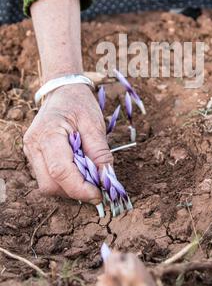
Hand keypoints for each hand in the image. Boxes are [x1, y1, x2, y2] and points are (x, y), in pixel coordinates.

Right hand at [24, 83, 111, 202]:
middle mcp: (34, 145)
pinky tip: (78, 169)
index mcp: (48, 134)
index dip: (80, 188)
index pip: (60, 172)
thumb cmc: (79, 103)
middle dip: (75, 191)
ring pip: (48, 185)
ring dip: (70, 187)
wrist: (63, 90)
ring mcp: (31, 152)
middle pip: (51, 184)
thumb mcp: (94, 123)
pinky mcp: (34, 156)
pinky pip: (48, 177)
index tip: (99, 194)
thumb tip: (106, 179)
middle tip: (97, 185)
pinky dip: (65, 180)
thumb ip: (99, 152)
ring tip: (88, 173)